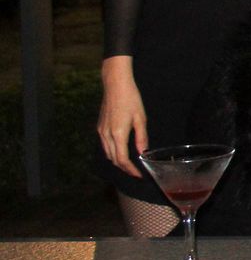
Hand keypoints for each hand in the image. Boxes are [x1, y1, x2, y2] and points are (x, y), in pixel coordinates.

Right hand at [96, 56, 148, 175]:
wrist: (115, 85)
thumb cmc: (131, 99)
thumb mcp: (141, 118)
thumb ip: (141, 137)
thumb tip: (142, 153)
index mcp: (118, 133)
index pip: (122, 159)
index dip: (130, 170)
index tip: (139, 175)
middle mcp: (106, 134)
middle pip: (113, 159)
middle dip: (124, 168)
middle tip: (136, 172)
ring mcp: (101, 131)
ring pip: (108, 153)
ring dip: (118, 161)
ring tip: (130, 164)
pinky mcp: (100, 127)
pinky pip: (105, 145)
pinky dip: (113, 152)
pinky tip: (122, 151)